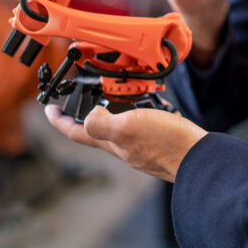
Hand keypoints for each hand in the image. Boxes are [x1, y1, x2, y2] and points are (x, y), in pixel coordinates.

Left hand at [45, 104, 207, 182]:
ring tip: (120, 90)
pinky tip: (149, 101)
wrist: (198, 157)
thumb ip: (102, 122)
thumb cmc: (165, 143)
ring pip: (121, 123)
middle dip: (87, 111)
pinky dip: (140, 108)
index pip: (76, 133)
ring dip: (116, 106)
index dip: (59, 121)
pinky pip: (142, 121)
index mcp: (111, 143)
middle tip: (83, 93)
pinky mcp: (158, 140)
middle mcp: (124, 146)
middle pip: (96, 128)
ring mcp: (141, 144)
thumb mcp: (127, 127)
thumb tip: (90, 113)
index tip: (49, 108)